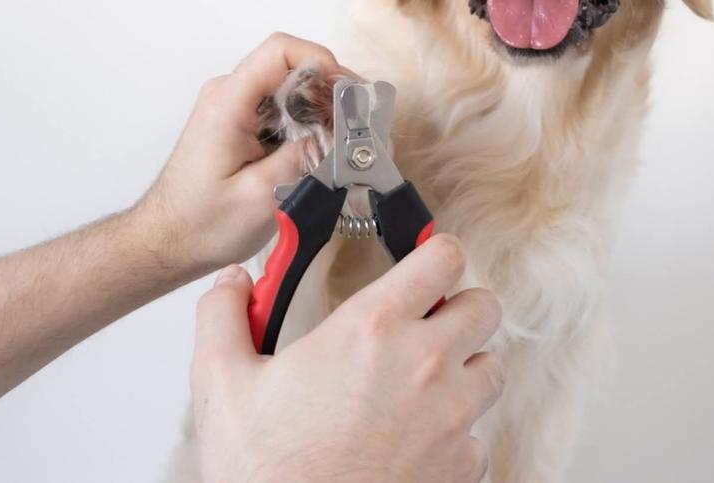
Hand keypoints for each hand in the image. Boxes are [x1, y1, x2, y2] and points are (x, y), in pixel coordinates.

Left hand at [132, 32, 341, 274]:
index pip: (279, 51)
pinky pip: (277, 104)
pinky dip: (302, 119)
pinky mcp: (235, 120)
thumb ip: (303, 158)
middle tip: (352, 121)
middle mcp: (225, 94)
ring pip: (285, 85)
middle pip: (288, 64)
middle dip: (326, 88)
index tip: (347, 91)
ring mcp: (229, 105)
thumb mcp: (262, 196)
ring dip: (316, 107)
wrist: (167, 240)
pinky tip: (314, 147)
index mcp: (227, 105)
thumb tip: (339, 130)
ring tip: (337, 139)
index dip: (322, 62)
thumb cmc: (201, 224)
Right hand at [190, 234, 503, 482]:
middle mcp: (424, 366)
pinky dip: (456, 431)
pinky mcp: (461, 466)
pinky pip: (480, 434)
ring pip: (491, 368)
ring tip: (423, 381)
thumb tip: (235, 282)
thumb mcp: (222, 382)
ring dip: (465, 367)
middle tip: (424, 323)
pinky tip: (416, 438)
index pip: (442, 256)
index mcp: (371, 330)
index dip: (434, 252)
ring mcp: (451, 418)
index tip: (422, 262)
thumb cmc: (266, 471)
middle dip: (457, 307)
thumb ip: (225, 315)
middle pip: (483, 306)